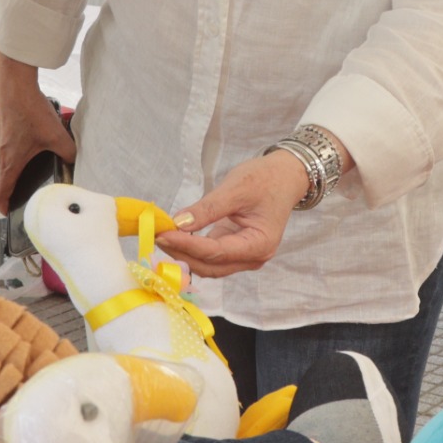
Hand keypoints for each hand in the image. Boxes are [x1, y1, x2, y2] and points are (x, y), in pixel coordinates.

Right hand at [0, 54, 77, 211]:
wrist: (14, 83)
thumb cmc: (27, 108)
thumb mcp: (55, 134)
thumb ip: (68, 151)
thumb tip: (74, 161)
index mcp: (10, 161)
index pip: (0, 191)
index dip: (2, 205)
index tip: (6, 213)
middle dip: (1, 195)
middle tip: (10, 202)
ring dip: (2, 177)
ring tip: (14, 182)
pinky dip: (3, 161)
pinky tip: (16, 155)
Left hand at [159, 152, 310, 278]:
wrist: (285, 177)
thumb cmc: (266, 179)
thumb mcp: (236, 188)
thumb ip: (207, 208)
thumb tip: (178, 223)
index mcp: (259, 244)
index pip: (215, 252)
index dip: (187, 245)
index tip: (163, 234)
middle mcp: (254, 258)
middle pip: (211, 266)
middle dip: (182, 254)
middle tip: (157, 237)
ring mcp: (245, 256)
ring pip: (209, 265)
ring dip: (185, 254)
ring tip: (163, 237)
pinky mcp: (236, 250)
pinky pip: (211, 256)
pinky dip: (193, 249)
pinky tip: (176, 237)